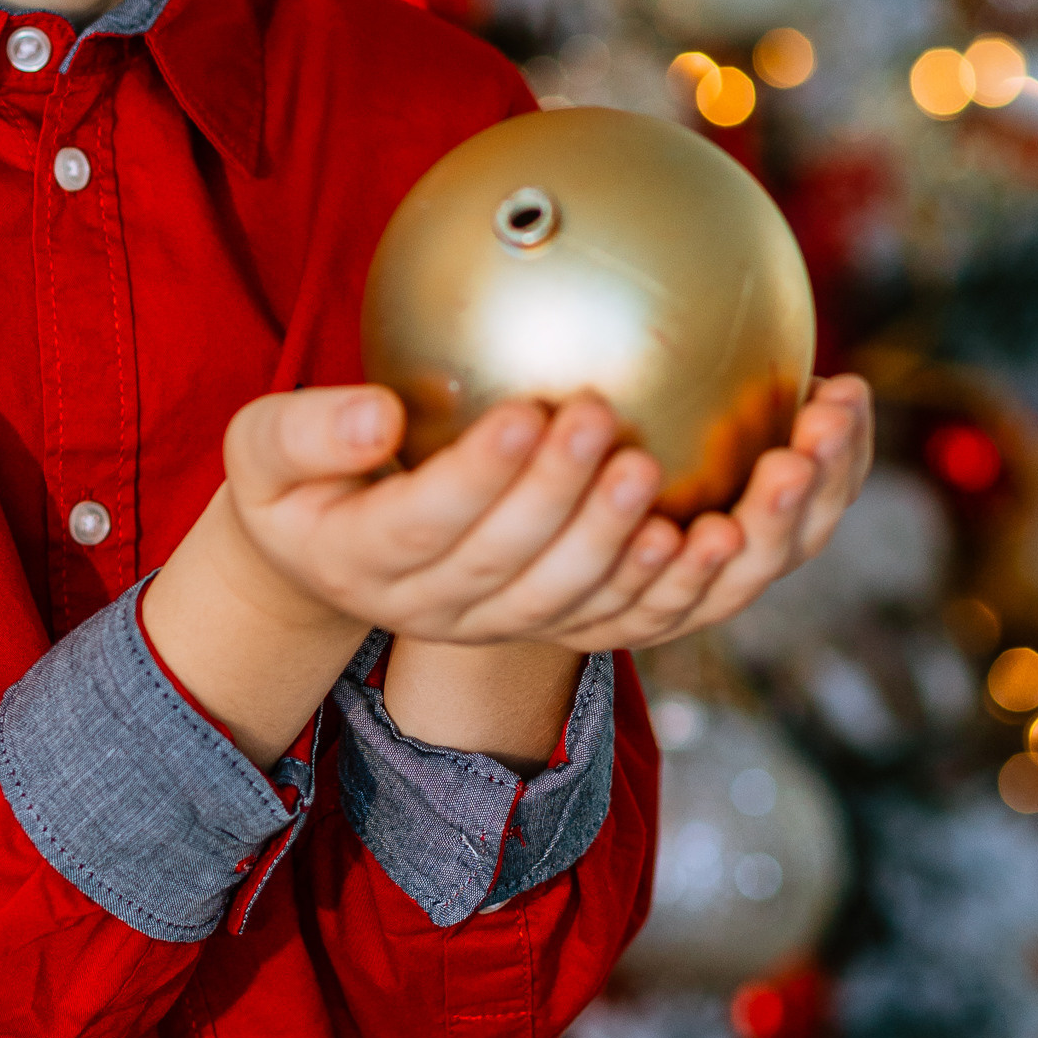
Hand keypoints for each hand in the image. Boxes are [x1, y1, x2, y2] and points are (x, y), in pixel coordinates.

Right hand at [219, 371, 872, 657]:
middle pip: (528, 576)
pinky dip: (717, 574)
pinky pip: (657, 616)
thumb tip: (377, 415)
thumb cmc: (302, 483)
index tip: (532, 411)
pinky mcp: (575, 621)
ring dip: (677, 554)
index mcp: (371, 562)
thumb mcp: (266, 453)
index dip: (483, 481)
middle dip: (581, 510)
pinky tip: (771, 498)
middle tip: (622, 433)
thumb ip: (307, 432)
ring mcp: (518, 626)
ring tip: (736, 475)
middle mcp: (451, 612)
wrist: (333, 559)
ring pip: (608, 610)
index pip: (428, 529)